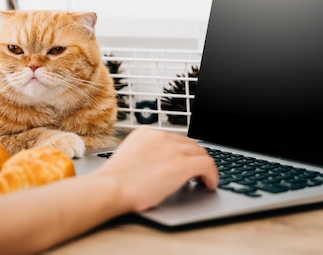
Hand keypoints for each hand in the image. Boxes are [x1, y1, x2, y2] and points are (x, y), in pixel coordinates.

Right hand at [94, 127, 218, 211]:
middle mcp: (161, 136)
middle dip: (194, 157)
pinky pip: (207, 165)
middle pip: (189, 144)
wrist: (111, 188)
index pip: (173, 138)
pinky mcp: (182, 164)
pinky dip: (212, 174)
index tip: (184, 161)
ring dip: (203, 166)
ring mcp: (172, 149)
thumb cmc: (114, 183)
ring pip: (200, 152)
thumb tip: (159, 167)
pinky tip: (209, 184)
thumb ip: (145, 156)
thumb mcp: (129, 159)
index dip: (181, 152)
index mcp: (146, 133)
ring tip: (204, 179)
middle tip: (197, 172)